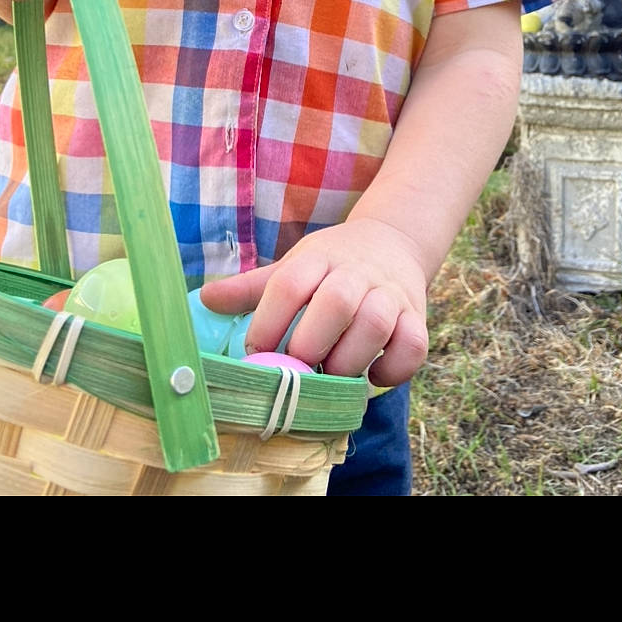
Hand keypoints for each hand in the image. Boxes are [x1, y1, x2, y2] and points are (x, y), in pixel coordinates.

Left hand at [200, 219, 428, 385]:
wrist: (393, 244)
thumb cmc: (332, 265)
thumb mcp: (294, 266)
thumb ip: (252, 288)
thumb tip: (204, 299)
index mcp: (318, 258)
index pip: (289, 284)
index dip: (267, 322)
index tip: (254, 353)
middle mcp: (356, 272)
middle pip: (335, 302)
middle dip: (310, 343)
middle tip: (297, 368)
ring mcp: (390, 294)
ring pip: (376, 324)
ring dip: (349, 359)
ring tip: (332, 377)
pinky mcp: (418, 317)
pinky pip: (413, 346)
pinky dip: (392, 369)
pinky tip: (371, 376)